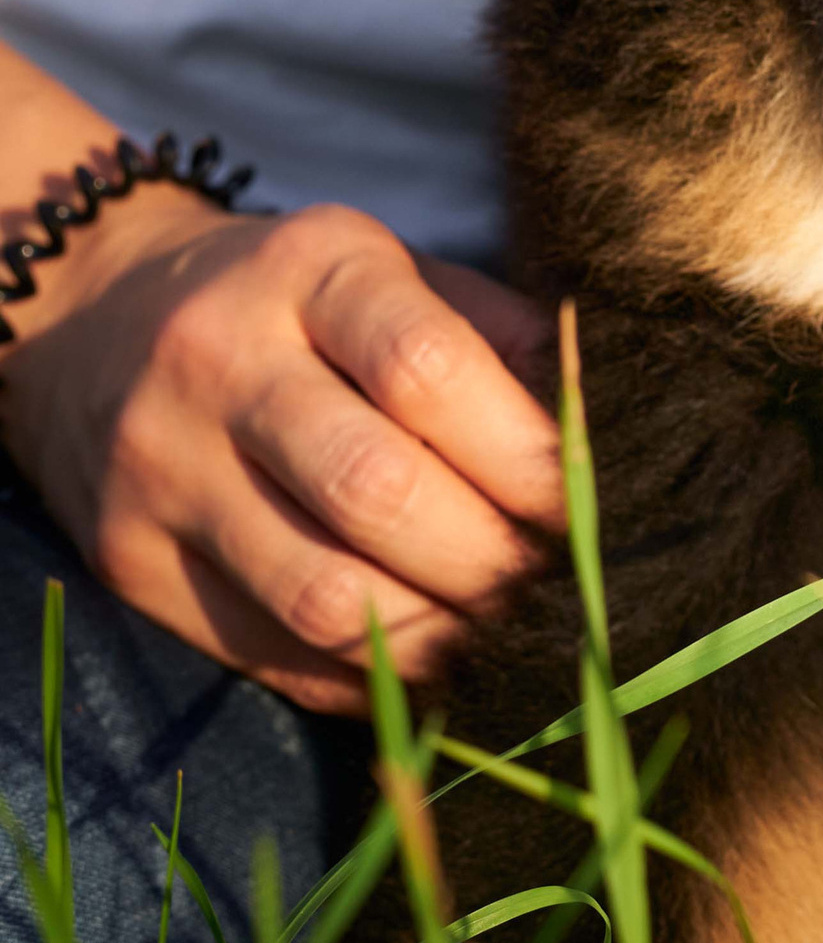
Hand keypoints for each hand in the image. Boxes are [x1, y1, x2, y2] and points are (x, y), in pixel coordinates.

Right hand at [0, 188, 566, 716]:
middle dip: (488, 562)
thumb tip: (606, 441)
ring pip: (320, 594)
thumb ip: (502, 338)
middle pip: (375, 492)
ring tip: (500, 638)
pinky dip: (361, 677)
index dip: (524, 457)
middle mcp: (222, 357)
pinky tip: (420, 666)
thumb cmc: (301, 301)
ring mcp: (162, 464)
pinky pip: (263, 653)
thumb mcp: (398, 273)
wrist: (96, 317)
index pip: (427, 369)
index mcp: (314, 265)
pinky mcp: (126, 559)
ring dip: (436, 638)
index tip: (584, 507)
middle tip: (554, 590)